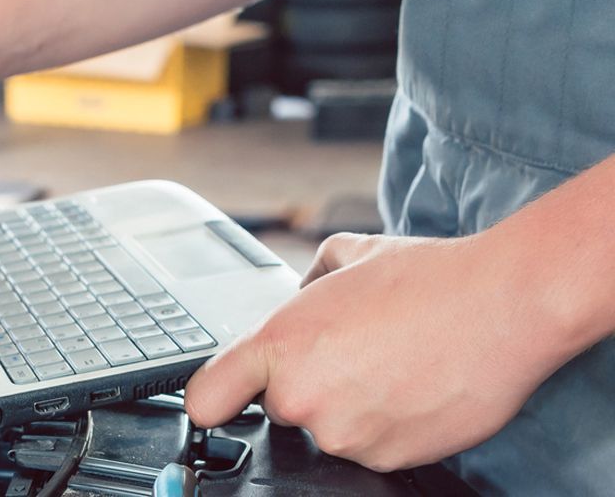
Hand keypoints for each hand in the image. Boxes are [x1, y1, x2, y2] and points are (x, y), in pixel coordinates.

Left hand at [183, 231, 587, 471]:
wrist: (509, 305)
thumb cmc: (432, 278)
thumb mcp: (345, 256)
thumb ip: (303, 282)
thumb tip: (294, 298)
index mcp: (280, 346)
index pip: (205, 400)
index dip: (214, 399)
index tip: (222, 398)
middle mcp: (304, 397)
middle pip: (279, 410)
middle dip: (306, 386)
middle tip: (353, 353)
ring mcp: (346, 434)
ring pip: (329, 429)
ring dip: (351, 406)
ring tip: (394, 364)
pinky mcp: (388, 457)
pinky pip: (371, 447)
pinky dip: (388, 425)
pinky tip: (414, 387)